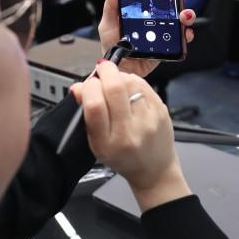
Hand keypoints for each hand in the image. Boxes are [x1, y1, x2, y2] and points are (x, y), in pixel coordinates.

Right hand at [71, 61, 190, 211]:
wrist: (153, 169)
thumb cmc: (123, 157)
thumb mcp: (98, 142)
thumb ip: (87, 114)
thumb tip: (78, 87)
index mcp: (107, 142)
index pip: (95, 105)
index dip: (89, 87)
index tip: (89, 84)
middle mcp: (128, 132)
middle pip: (115, 89)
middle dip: (105, 71)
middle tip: (102, 68)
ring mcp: (147, 121)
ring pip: (131, 82)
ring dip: (120, 75)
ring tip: (115, 80)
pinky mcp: (161, 111)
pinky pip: (144, 85)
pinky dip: (134, 80)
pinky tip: (129, 86)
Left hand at [98, 0, 195, 77]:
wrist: (120, 68)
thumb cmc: (113, 46)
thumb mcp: (108, 24)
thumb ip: (110, 7)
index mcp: (142, 11)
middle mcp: (156, 19)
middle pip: (174, 2)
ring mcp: (164, 32)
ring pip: (182, 19)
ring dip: (188, 14)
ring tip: (184, 15)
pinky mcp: (169, 46)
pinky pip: (182, 39)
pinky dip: (187, 35)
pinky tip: (185, 33)